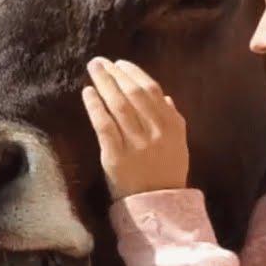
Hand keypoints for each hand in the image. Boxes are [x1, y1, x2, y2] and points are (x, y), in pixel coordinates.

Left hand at [82, 57, 188, 199]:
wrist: (157, 205)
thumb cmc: (166, 171)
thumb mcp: (178, 143)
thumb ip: (172, 118)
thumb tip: (164, 96)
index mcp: (172, 125)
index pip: (151, 90)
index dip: (134, 73)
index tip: (120, 63)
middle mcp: (155, 131)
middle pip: (133, 94)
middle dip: (115, 74)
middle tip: (99, 61)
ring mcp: (135, 144)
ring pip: (118, 106)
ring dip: (104, 84)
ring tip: (93, 70)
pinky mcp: (115, 156)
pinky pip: (104, 126)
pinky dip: (96, 107)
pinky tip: (88, 93)